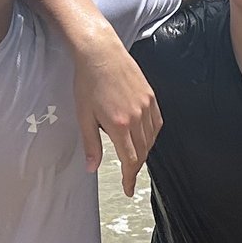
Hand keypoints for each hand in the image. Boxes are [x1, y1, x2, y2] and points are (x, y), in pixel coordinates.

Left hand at [75, 38, 160, 196]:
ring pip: (151, 139)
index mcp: (119, 125)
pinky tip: (145, 137)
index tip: (128, 189)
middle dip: (136, 167)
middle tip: (129, 176)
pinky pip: (156, 123)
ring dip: (144, 152)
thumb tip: (92, 168)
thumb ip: (91, 144)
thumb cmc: (88, 82)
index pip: (129, 160)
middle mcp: (136, 117)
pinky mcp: (150, 96)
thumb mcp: (84, 116)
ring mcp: (146, 106)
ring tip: (135, 157)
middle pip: (142, 152)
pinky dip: (152, 135)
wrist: (100, 53)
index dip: (130, 178)